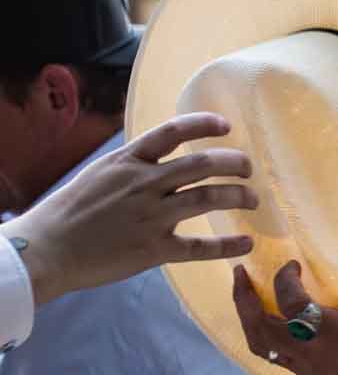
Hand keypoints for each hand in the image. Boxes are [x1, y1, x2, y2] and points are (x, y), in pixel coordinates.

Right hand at [7, 112, 257, 304]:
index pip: (174, 132)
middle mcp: (144, 184)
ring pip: (207, 198)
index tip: (226, 125)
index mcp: (129, 161)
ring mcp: (151, 216)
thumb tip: (158, 155)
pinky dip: (227, 246)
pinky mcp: (153, 249)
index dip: (203, 124)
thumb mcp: (100, 173)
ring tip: (253, 199)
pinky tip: (245, 244)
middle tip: (248, 168)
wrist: (47, 249)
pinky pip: (199, 247)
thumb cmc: (69, 211)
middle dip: (233, 163)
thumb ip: (132, 164)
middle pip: (202, 165)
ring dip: (237, 196)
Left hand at [231, 236, 337, 374]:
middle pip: (259, 328)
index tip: (293, 264)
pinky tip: (277, 324)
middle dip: (244, 299)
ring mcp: (306, 370)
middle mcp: (310, 352)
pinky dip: (267, 337)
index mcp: (329, 331)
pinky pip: (276, 357)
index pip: (290, 300)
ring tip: (247, 299)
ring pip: (261, 347)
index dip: (284, 277)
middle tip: (239, 274)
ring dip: (249, 320)